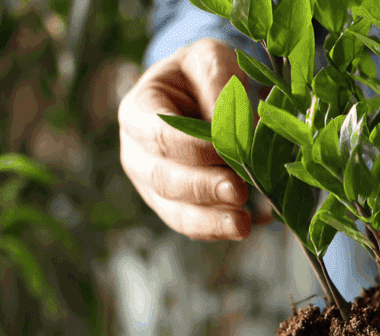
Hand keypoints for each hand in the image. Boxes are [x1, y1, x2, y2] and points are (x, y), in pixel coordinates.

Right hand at [119, 38, 271, 240]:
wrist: (195, 95)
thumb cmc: (200, 75)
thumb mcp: (210, 61)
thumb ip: (218, 85)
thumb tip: (232, 127)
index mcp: (137, 112)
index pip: (160, 135)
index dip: (194, 148)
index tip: (228, 152)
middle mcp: (136, 153)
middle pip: (164, 178)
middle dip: (203, 188)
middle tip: (238, 192)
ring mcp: (151, 185)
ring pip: (174, 210)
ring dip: (209, 221)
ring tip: (243, 225)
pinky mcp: (172, 206)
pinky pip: (188, 224)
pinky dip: (213, 230)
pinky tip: (238, 229)